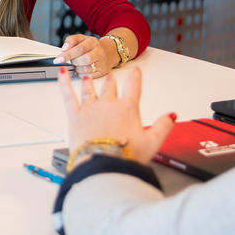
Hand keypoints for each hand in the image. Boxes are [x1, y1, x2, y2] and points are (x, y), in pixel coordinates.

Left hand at [53, 33, 118, 76]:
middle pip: (84, 59)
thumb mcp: (81, 38)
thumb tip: (64, 49)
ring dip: (76, 68)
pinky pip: (88, 76)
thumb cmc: (91, 46)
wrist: (109, 51)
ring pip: (86, 69)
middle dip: (73, 62)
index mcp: (93, 42)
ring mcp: (102, 63)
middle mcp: (99, 52)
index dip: (68, 55)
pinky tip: (80, 70)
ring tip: (75, 64)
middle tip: (69, 61)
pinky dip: (81, 74)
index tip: (58, 59)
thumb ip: (71, 41)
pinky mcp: (102, 72)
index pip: (80, 48)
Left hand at [57, 66, 174, 165]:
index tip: (136, 71)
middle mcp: (108, 105)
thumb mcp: (152, 143)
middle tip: (111, 78)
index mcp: (127, 109)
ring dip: (90, 83)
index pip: (133, 87)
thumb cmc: (125, 156)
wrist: (102, 163)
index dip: (135, 77)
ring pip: (89, 90)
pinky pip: (68, 95)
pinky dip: (64, 83)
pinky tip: (62, 73)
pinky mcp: (75, 116)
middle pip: (109, 88)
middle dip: (111, 82)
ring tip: (89, 78)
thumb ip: (163, 126)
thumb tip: (172, 116)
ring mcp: (90, 109)